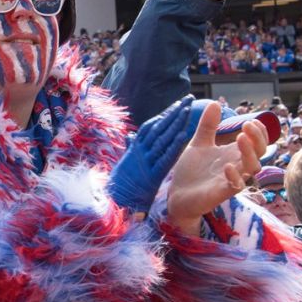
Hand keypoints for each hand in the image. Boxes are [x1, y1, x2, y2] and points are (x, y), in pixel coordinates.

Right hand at [108, 95, 196, 211]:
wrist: (112, 203)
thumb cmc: (118, 185)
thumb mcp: (125, 164)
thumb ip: (129, 149)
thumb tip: (130, 137)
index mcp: (135, 149)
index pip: (151, 127)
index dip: (165, 115)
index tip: (178, 104)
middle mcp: (139, 152)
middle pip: (158, 128)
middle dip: (174, 112)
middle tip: (189, 98)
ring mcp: (145, 162)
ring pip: (161, 138)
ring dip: (175, 123)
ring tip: (188, 109)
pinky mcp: (151, 175)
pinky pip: (164, 158)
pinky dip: (174, 146)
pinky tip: (184, 135)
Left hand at [165, 101, 265, 232]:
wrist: (177, 194)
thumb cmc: (191, 171)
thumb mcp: (199, 143)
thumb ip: (208, 126)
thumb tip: (215, 103)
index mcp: (233, 154)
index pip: (257, 142)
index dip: (259, 131)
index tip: (250, 120)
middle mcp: (237, 166)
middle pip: (260, 152)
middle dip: (257, 138)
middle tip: (246, 125)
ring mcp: (231, 180)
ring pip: (252, 167)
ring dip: (249, 152)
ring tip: (239, 137)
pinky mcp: (222, 193)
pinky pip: (236, 186)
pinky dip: (235, 176)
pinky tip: (227, 166)